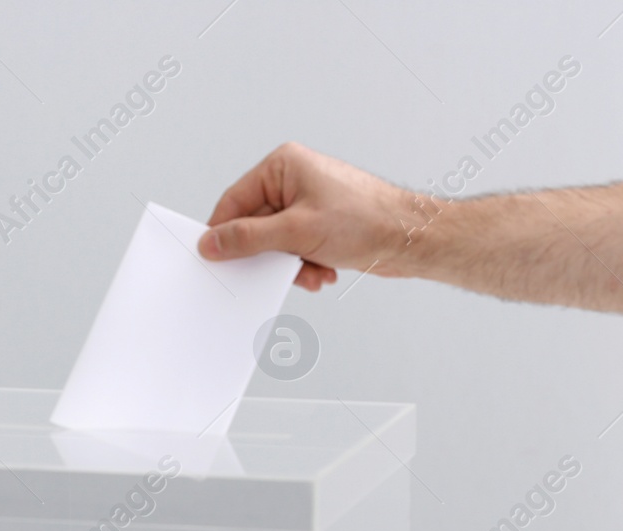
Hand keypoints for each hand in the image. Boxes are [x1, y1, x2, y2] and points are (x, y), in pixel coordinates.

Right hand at [198, 143, 415, 290]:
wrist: (410, 238)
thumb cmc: (366, 219)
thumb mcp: (296, 232)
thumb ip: (248, 239)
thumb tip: (212, 244)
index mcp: (282, 167)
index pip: (234, 201)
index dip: (223, 233)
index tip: (214, 259)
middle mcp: (292, 181)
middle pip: (254, 226)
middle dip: (267, 255)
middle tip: (273, 270)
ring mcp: (306, 204)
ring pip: (274, 244)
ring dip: (289, 265)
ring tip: (311, 270)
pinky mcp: (318, 226)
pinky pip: (294, 250)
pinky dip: (304, 266)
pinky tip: (322, 271)